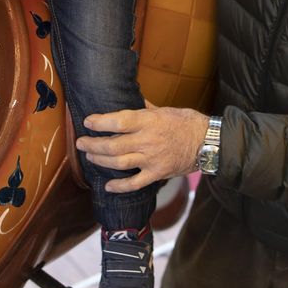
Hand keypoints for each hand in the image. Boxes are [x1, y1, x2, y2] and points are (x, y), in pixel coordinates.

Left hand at [78, 103, 209, 193]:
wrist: (207, 142)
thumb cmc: (186, 122)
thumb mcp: (165, 109)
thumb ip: (144, 108)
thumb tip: (129, 100)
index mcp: (149, 121)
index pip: (118, 122)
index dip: (100, 122)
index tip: (87, 122)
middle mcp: (148, 141)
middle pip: (113, 145)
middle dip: (92, 145)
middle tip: (80, 143)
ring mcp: (152, 159)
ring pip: (119, 163)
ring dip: (100, 161)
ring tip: (90, 157)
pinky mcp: (157, 174)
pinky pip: (134, 184)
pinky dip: (119, 186)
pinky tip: (108, 186)